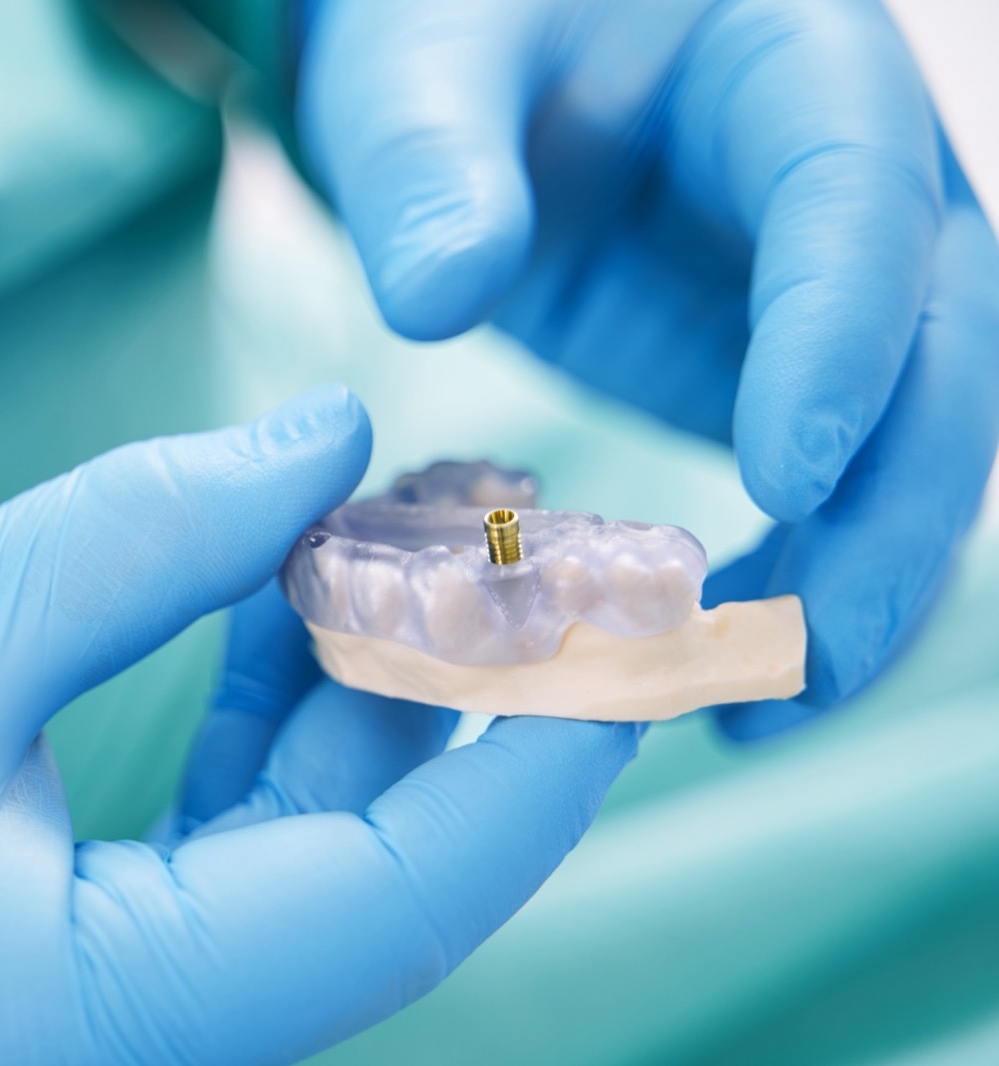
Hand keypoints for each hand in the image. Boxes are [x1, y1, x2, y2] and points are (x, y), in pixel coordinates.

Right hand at [0, 387, 638, 1063]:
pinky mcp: (76, 976)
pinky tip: (285, 604)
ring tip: (383, 527)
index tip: (621, 612)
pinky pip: (233, 864)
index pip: (408, 898)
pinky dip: (274, 732)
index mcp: (103, 1027)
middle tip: (501, 522)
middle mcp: (136, 1059)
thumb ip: (143, 538)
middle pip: (381, 876)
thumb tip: (326, 438)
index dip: (537, 745)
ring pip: (314, 865)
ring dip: (363, 695)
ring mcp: (112, 1030)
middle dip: (456, 690)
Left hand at [299, 0, 998, 737]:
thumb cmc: (451, 31)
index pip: (857, 204)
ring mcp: (831, 282)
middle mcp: (857, 177)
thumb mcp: (417, 68)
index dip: (839, 341)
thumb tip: (438, 293)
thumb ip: (427, 165)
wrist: (467, 67)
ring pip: (915, 438)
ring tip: (760, 709)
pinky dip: (802, 573)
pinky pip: (837, 478)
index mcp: (796, 63)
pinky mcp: (781, 363)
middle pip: (944, 348)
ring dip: (863, 579)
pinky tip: (722, 665)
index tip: (782, 477)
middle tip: (800, 659)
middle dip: (890, 513)